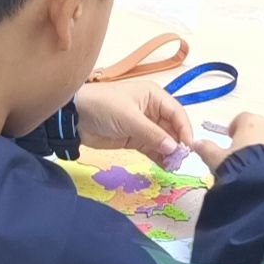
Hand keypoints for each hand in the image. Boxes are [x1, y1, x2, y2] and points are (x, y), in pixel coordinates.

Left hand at [75, 80, 195, 166]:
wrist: (74, 118)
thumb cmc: (103, 107)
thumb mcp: (130, 118)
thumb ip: (152, 134)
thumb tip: (173, 148)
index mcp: (154, 96)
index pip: (177, 112)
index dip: (185, 129)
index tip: (188, 146)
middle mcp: (152, 110)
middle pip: (172, 128)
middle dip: (178, 143)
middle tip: (181, 160)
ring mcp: (144, 126)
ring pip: (164, 140)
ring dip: (170, 153)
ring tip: (174, 167)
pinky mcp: (134, 139)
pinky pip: (152, 149)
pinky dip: (159, 157)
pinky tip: (165, 167)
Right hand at [192, 112, 263, 172]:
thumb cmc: (239, 165)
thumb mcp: (217, 160)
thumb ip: (207, 150)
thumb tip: (196, 143)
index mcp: (251, 122)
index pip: (241, 118)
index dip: (235, 128)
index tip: (231, 140)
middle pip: (259, 129)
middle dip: (251, 140)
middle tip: (242, 157)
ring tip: (256, 169)